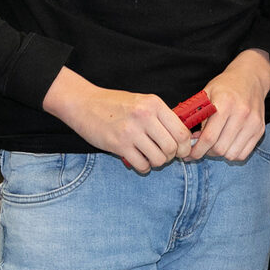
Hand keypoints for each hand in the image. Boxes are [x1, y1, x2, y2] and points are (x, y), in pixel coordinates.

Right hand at [42, 66, 189, 174]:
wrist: (84, 103)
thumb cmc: (115, 104)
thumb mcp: (142, 102)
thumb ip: (160, 116)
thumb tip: (181, 137)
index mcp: (154, 104)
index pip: (181, 131)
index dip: (185, 146)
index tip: (181, 151)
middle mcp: (145, 116)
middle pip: (172, 147)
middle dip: (172, 156)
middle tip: (164, 155)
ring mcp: (131, 131)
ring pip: (158, 158)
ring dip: (157, 162)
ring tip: (151, 157)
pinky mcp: (118, 145)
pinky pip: (141, 164)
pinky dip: (144, 167)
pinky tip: (140, 161)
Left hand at [186, 49, 269, 161]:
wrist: (251, 77)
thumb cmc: (225, 86)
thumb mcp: (205, 94)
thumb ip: (194, 116)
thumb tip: (187, 139)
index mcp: (225, 103)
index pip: (209, 138)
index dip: (196, 150)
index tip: (189, 154)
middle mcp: (241, 114)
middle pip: (220, 148)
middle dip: (206, 152)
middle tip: (201, 147)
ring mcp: (253, 122)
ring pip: (232, 154)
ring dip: (220, 154)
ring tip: (214, 144)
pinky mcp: (260, 129)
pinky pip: (243, 153)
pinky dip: (232, 154)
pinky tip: (227, 144)